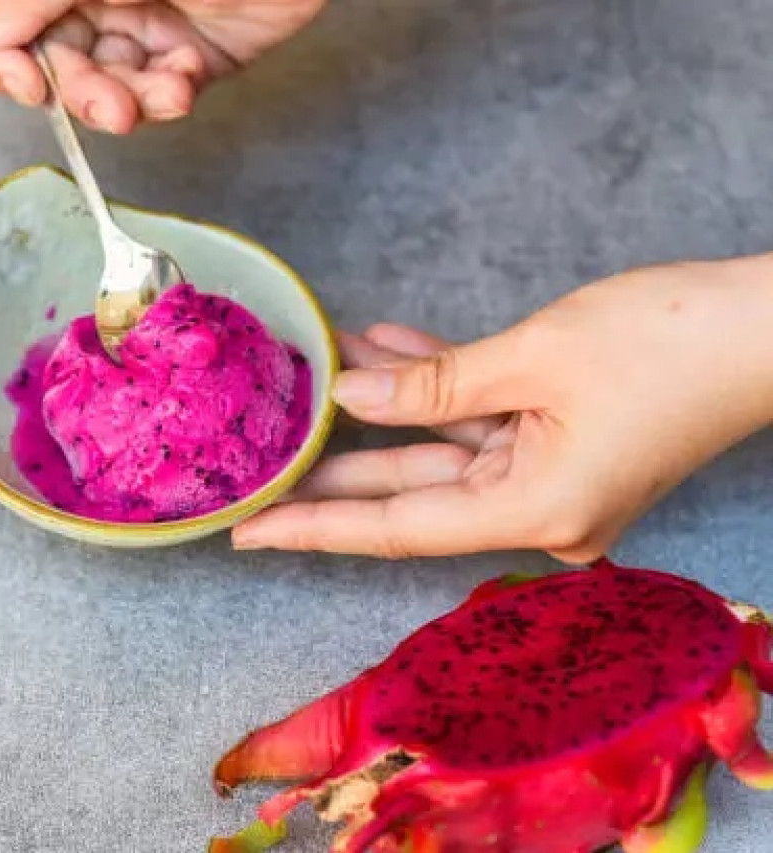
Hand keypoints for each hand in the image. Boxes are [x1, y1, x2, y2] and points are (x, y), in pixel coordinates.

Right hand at [0, 0, 325, 133]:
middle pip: (59, 66)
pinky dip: (170, 96)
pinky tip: (187, 77)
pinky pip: (162, 95)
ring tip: (163, 92)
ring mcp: (147, 24)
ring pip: (111, 89)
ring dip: (131, 103)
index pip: (9, 26)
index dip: (7, 62)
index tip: (24, 84)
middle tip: (110, 105)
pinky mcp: (196, 56)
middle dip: (84, 94)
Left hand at [232, 254, 772, 562]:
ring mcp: (555, 482)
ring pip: (442, 451)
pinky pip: (483, 423)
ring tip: (317, 377)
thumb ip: (432, 385)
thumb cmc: (669, 342)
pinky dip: (439, 389)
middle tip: (261, 462)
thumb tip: (354, 396)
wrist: (768, 324)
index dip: (315, 527)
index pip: (395, 529)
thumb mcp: (531, 356)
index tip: (250, 532)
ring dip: (385, 407)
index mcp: (534, 510)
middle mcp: (541, 512)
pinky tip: (384, 350)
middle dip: (335, 467)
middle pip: (411, 494)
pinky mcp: (565, 448)